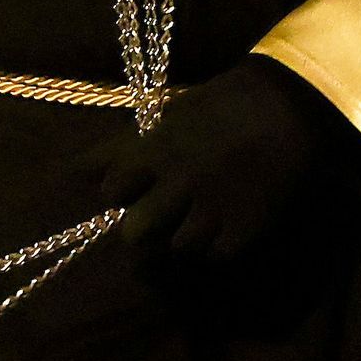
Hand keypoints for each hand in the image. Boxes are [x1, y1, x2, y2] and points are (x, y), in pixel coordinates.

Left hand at [99, 58, 354, 266]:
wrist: (288, 106)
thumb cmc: (224, 104)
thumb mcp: (169, 116)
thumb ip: (123, 147)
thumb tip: (73, 171)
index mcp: (156, 152)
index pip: (111, 190)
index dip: (121, 190)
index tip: (134, 185)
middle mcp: (177, 185)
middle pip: (134, 232)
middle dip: (142, 224)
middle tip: (159, 213)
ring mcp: (210, 211)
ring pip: (175, 247)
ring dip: (182, 235)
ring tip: (198, 215)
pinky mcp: (241, 231)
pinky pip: (213, 256)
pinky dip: (216, 245)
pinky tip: (225, 222)